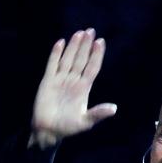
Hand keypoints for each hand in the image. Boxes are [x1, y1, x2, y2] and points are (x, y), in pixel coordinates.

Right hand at [30, 28, 116, 148]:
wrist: (47, 131)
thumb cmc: (67, 128)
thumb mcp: (85, 122)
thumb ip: (97, 113)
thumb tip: (114, 109)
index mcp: (83, 89)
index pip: (92, 68)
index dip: (96, 55)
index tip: (100, 42)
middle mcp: (73, 81)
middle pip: (81, 60)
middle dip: (86, 46)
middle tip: (91, 31)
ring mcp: (60, 80)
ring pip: (68, 59)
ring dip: (73, 46)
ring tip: (79, 33)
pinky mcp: (48, 81)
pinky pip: (52, 65)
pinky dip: (55, 54)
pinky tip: (60, 43)